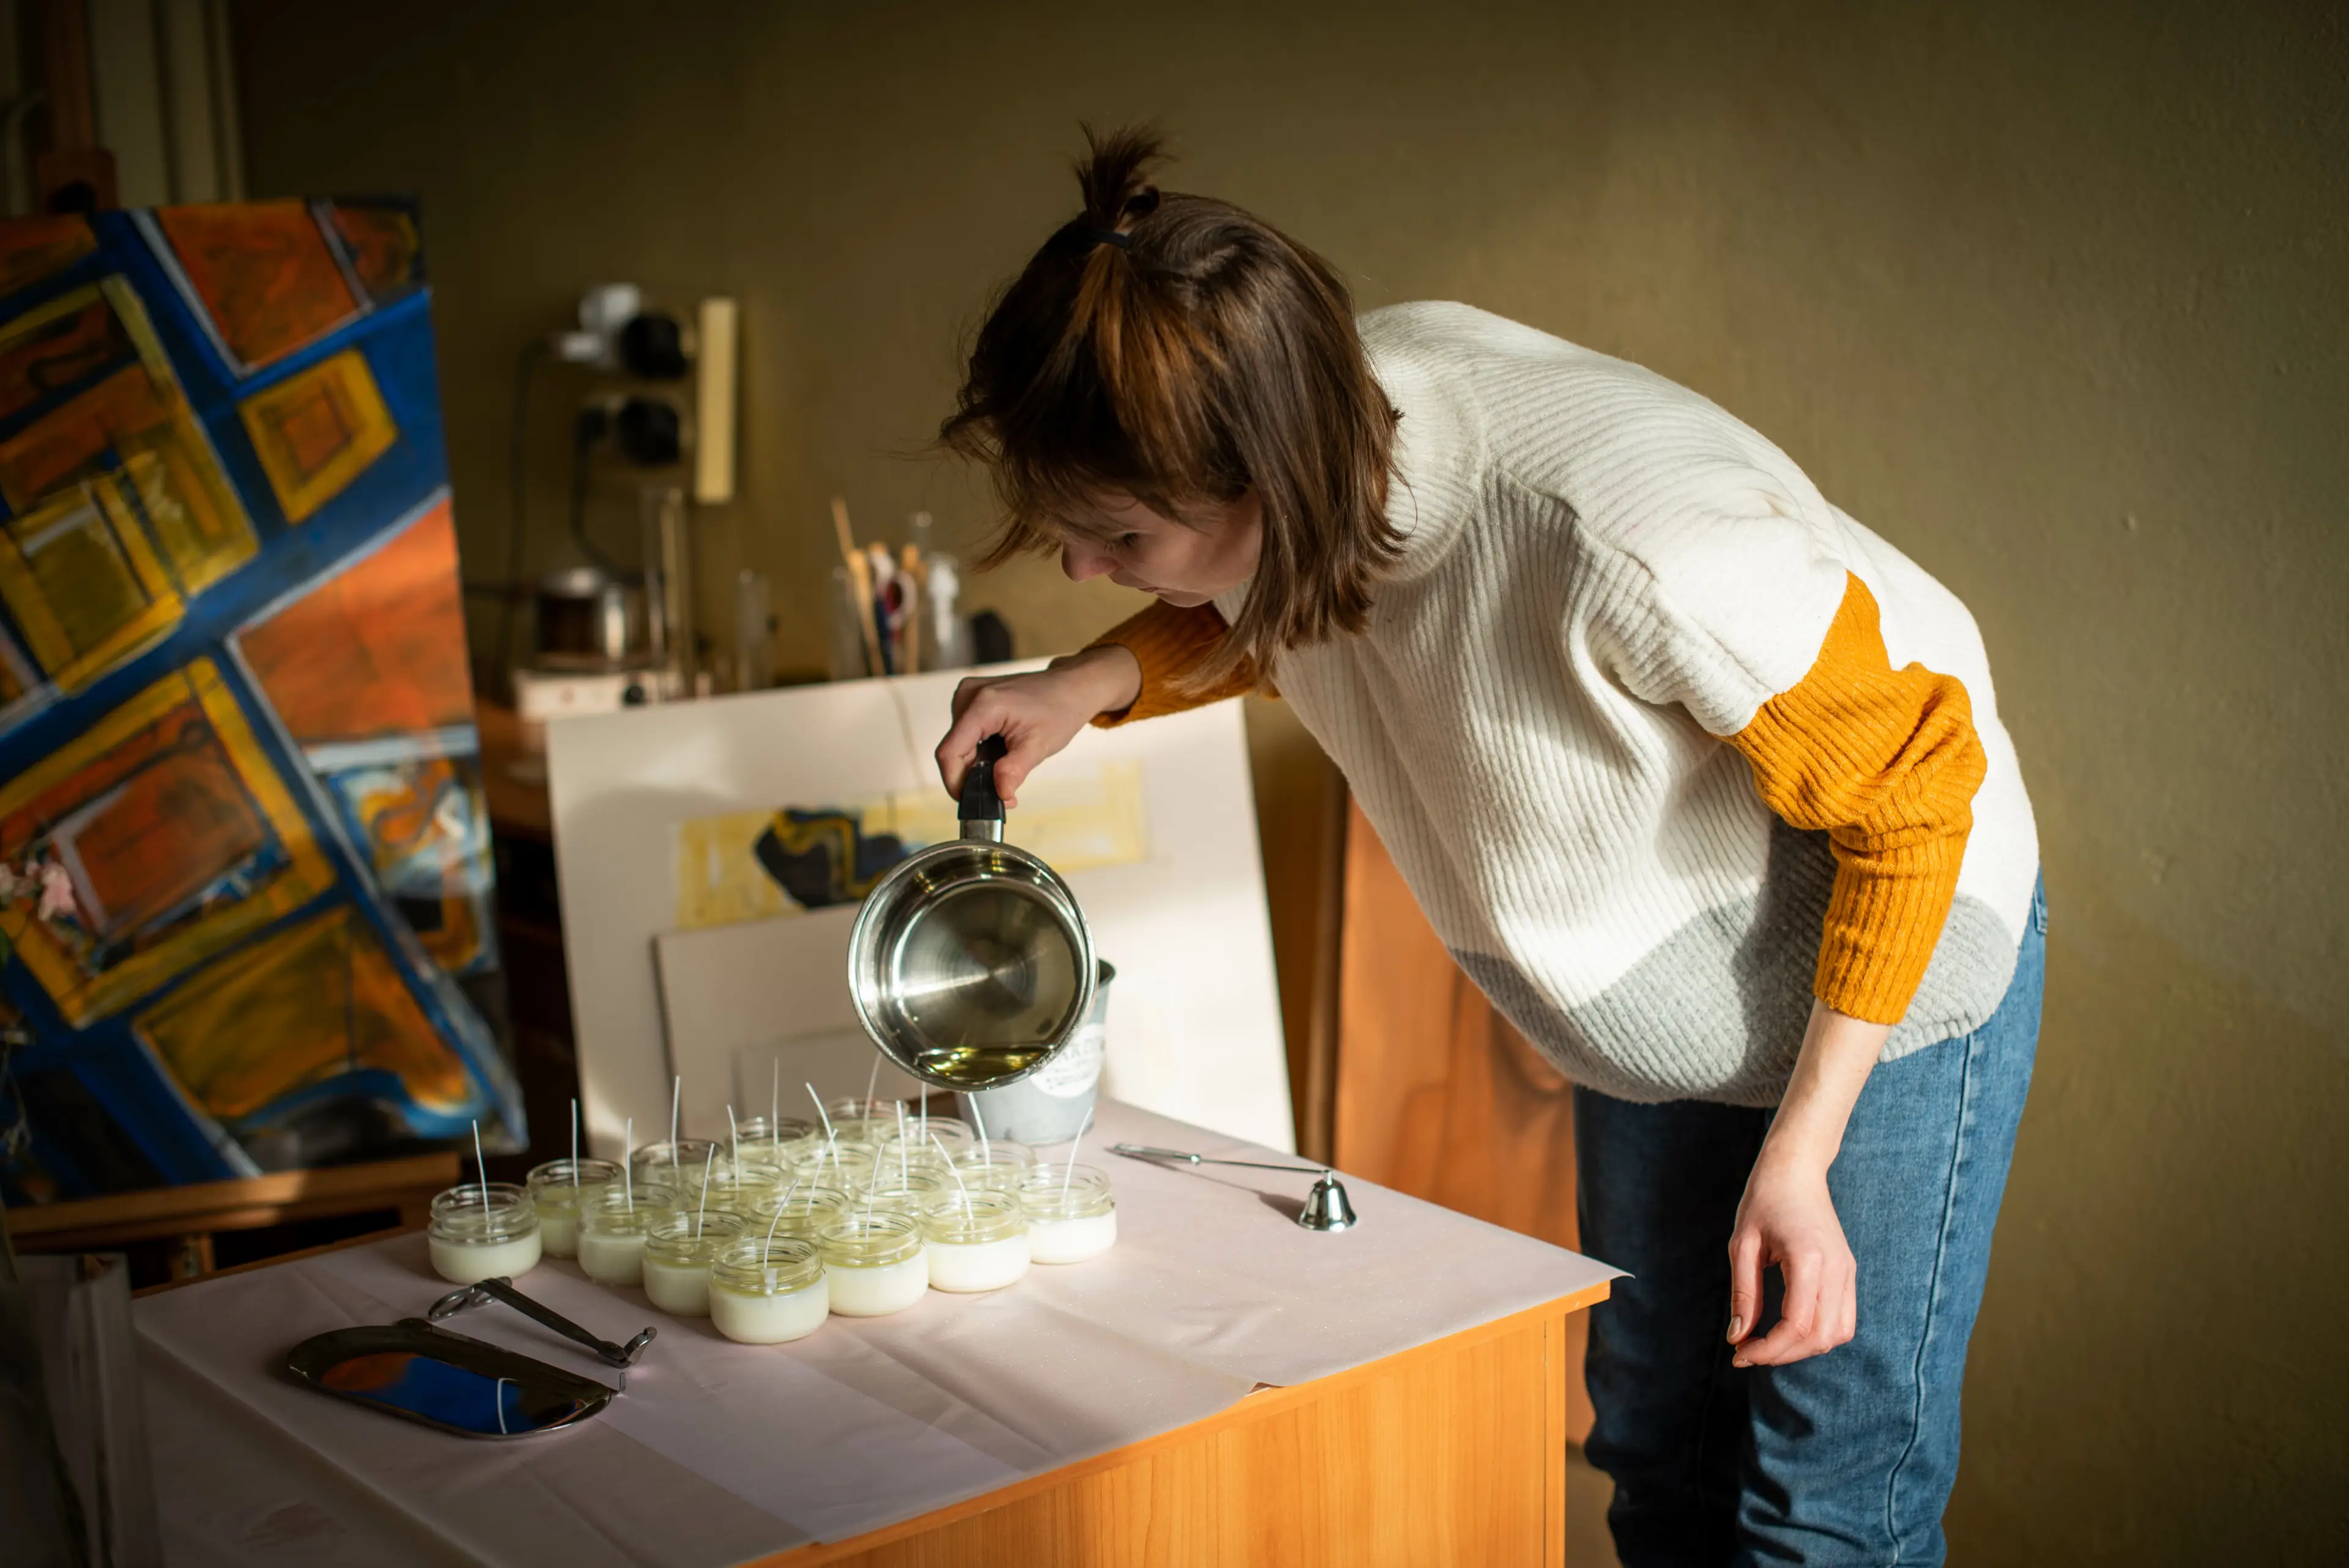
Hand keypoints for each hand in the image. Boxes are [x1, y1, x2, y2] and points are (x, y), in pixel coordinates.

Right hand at [935, 645, 1141, 806]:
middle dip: (972, 775)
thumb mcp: (1038, 746)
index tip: (971, 801)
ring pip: (958, 744)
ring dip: (976, 763)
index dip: (955, 782)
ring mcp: (968, 694)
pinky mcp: (971, 698)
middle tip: (1001, 788)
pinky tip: (1001, 750)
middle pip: (953, 750)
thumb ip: (1014, 772)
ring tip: (1006, 763)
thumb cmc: (1059, 710)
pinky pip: (964, 734)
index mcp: (983, 705)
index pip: (950, 752)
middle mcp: (969, 695)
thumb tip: (999, 796)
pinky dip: (979, 750)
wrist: (1069, 688)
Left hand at [1726, 1145, 1856, 1367]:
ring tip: (1768, 1343)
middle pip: (1820, 1337)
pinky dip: (1819, 1334)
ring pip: (1837, 1334)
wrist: (1796, 1170)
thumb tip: (1738, 1338)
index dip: (1768, 1349)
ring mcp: (1847, 1271)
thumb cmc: (1764, 1201)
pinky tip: (1789, 1329)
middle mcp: (1837, 1269)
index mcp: (1809, 1259)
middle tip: (1747, 1352)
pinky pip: (1843, 1319)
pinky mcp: (1848, 1272)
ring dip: (1803, 1348)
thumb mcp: (1742, 1244)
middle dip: (1782, 1354)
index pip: (1797, 1325)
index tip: (1739, 1353)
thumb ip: (1744, 1293)